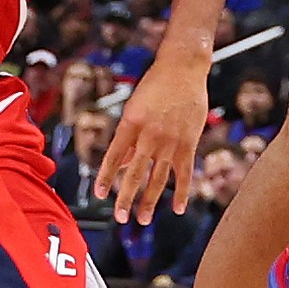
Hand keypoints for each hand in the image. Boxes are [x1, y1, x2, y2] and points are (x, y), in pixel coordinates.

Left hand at [96, 51, 211, 224]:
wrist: (183, 68)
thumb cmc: (156, 85)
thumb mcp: (134, 108)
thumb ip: (128, 138)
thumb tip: (121, 164)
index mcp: (131, 123)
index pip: (114, 156)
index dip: (106, 177)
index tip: (99, 194)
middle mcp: (149, 134)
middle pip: (135, 173)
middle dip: (126, 198)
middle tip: (119, 217)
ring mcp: (170, 140)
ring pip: (158, 178)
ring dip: (150, 201)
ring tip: (143, 219)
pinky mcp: (188, 143)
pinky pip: (184, 173)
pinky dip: (181, 192)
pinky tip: (178, 209)